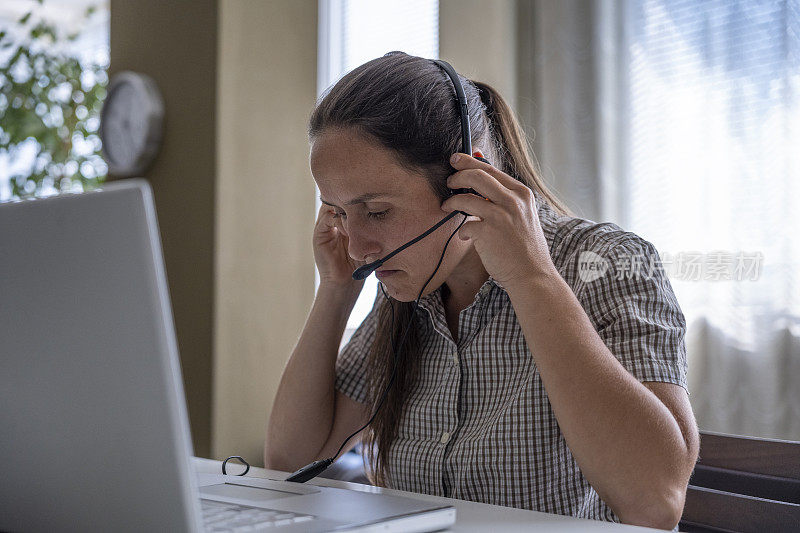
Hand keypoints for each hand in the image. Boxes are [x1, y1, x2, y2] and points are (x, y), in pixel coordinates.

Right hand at [312, 204, 365, 290]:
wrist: (347, 283)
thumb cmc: (360, 263)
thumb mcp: (368, 240)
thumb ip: (370, 226)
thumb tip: (382, 209)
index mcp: (344, 221)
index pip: (348, 201)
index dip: (357, 198)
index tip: (371, 201)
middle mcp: (333, 221)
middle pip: (338, 199)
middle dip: (350, 200)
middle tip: (364, 205)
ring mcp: (325, 227)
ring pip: (331, 206)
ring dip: (345, 211)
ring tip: (357, 221)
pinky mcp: (319, 235)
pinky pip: (327, 220)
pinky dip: (338, 221)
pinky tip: (348, 230)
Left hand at [439, 152, 555, 288]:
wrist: (532, 274)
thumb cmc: (523, 245)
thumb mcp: (522, 214)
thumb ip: (504, 195)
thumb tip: (482, 171)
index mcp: (521, 193)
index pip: (490, 169)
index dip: (469, 161)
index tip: (456, 159)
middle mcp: (513, 201)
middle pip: (476, 176)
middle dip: (457, 176)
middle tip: (449, 181)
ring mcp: (501, 216)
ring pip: (465, 198)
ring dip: (451, 201)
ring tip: (446, 206)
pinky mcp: (489, 233)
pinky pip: (465, 224)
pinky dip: (463, 230)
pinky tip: (466, 235)